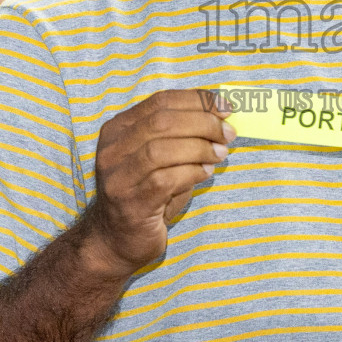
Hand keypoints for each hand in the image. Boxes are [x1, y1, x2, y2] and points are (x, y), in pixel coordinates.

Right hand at [78, 89, 233, 278]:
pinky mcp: (130, 203)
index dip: (197, 100)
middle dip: (203, 122)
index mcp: (118, 129)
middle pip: (162, 121)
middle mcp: (113, 150)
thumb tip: (221, 116)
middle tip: (228, 133)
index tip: (226, 107)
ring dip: (200, 147)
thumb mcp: (160, 157)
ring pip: (162, 149)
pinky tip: (206, 172)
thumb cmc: (147, 194)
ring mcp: (118, 177)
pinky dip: (192, 171)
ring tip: (221, 153)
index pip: (161, 101)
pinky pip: (165, 180)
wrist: (116, 240)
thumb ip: (181, 135)